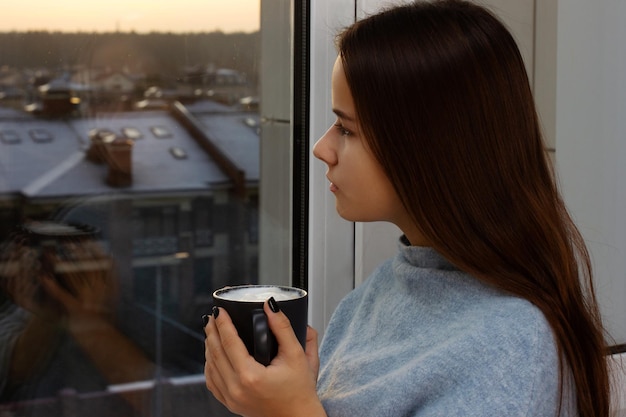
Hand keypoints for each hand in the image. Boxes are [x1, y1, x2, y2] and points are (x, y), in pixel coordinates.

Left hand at [204, 301, 325, 416]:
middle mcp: (237, 389)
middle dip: (212, 331)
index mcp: (251, 377)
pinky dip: (210, 365)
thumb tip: (271, 307)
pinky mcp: (231, 404)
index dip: (223, 323)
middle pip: (215, 353)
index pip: (229, 342)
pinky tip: (213, 354)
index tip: (219, 310)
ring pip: (211, 367)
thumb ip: (283, 327)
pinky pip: (212, 382)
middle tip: (212, 315)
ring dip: (209, 346)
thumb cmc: (300, 391)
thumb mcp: (297, 355)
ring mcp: (231, 399)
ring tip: (212, 331)